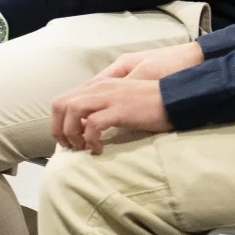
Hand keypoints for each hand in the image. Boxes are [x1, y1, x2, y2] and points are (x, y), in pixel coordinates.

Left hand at [50, 43, 203, 152]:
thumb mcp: (121, 99)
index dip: (59, 121)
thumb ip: (103, 105)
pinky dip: (91, 140)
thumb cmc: (151, 103)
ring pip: (72, 112)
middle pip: (60, 104)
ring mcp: (109, 97)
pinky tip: (99, 149)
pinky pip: (92, 125)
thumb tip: (86, 125)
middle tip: (70, 146)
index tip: (68, 138)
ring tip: (83, 147)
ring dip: (72, 134)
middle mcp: (99, 87)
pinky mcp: (120, 110)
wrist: (175, 98)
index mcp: (98, 85)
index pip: (64, 99)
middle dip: (59, 128)